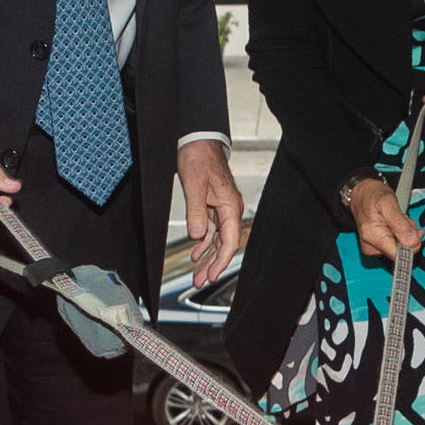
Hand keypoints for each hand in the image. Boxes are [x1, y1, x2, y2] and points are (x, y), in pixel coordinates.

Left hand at [178, 138, 243, 284]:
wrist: (198, 142)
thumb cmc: (199, 159)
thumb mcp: (195, 185)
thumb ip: (197, 212)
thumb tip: (198, 236)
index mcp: (230, 206)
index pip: (229, 242)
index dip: (220, 261)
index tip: (212, 275)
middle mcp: (229, 210)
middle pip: (223, 245)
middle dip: (212, 265)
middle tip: (199, 281)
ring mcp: (222, 209)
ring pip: (216, 240)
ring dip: (206, 258)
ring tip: (196, 274)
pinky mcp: (213, 206)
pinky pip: (211, 230)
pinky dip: (203, 243)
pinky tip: (196, 254)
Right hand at [347, 177, 422, 265]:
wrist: (362, 194)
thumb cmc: (372, 196)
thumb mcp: (389, 203)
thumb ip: (401, 224)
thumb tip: (412, 242)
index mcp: (374, 237)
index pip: (399, 255)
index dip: (411, 244)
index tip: (413, 231)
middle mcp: (372, 246)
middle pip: (402, 251)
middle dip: (409, 235)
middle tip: (403, 219)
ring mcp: (374, 248)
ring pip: (401, 248)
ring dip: (405, 233)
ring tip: (398, 219)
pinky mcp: (377, 247)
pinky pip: (396, 245)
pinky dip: (401, 234)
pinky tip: (396, 224)